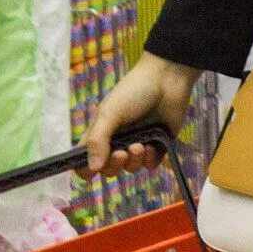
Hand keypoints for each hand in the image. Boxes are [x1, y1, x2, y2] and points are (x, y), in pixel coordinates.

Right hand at [84, 53, 199, 173]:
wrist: (167, 80)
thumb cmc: (133, 92)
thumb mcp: (109, 114)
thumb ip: (98, 140)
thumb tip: (92, 168)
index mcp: (99, 134)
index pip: (85, 160)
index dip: (85, 170)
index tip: (92, 171)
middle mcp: (117, 142)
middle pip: (109, 169)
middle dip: (114, 166)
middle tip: (122, 153)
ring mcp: (138, 143)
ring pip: (131, 168)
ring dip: (134, 161)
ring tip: (140, 145)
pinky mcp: (159, 144)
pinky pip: (151, 164)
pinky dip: (150, 159)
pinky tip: (152, 146)